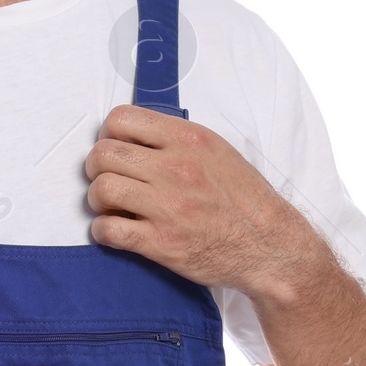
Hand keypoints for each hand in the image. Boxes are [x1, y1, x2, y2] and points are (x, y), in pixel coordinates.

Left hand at [84, 105, 323, 303]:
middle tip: (108, 180)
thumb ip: (176, 140)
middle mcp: (176, 169)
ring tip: (112, 207)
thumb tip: (134, 138)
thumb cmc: (244, 200)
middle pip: (104, 154)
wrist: (269, 246)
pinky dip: (103, 230)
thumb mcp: (218, 151)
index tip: (116, 149)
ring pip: (102, 189)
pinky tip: (116, 230)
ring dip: (97, 199)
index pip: (122, 119)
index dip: (109, 134)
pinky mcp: (161, 243)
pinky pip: (108, 230)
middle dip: (96, 168)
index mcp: (189, 140)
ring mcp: (167, 207)